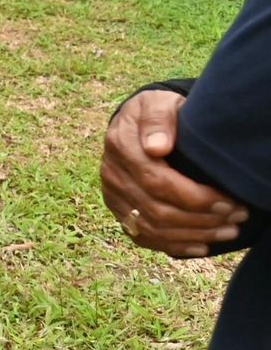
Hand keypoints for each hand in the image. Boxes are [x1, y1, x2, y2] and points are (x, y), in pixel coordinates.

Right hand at [101, 89, 246, 257]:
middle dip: (202, 220)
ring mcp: (113, 195)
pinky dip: (173, 246)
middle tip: (238, 218)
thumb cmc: (156, 112)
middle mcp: (112, 174)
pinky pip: (143, 237)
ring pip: (152, 228)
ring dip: (194, 235)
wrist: (136, 122)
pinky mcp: (118, 210)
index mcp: (120, 146)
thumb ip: (159, 120)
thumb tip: (157, 147)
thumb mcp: (159, 103)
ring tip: (228, 231)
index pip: (158, 182)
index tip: (230, 202)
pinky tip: (201, 246)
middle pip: (157, 210)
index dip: (195, 198)